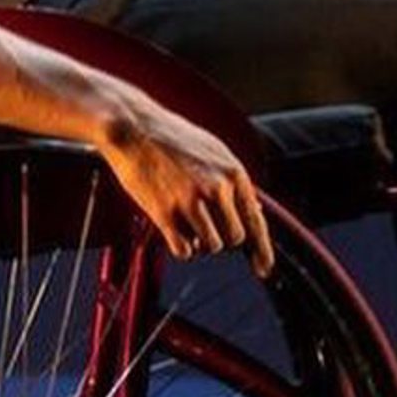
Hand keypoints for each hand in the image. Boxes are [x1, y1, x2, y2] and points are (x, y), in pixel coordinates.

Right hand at [97, 99, 275, 277]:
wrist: (133, 127)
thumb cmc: (172, 138)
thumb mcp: (214, 151)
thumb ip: (234, 181)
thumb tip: (255, 210)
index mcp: (233, 172)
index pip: (257, 221)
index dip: (263, 250)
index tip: (263, 269)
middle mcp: (217, 187)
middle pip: (235, 239)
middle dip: (222, 239)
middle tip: (205, 226)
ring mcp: (190, 200)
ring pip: (211, 247)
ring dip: (201, 243)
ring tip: (186, 224)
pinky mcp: (164, 212)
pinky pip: (184, 250)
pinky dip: (181, 247)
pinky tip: (174, 232)